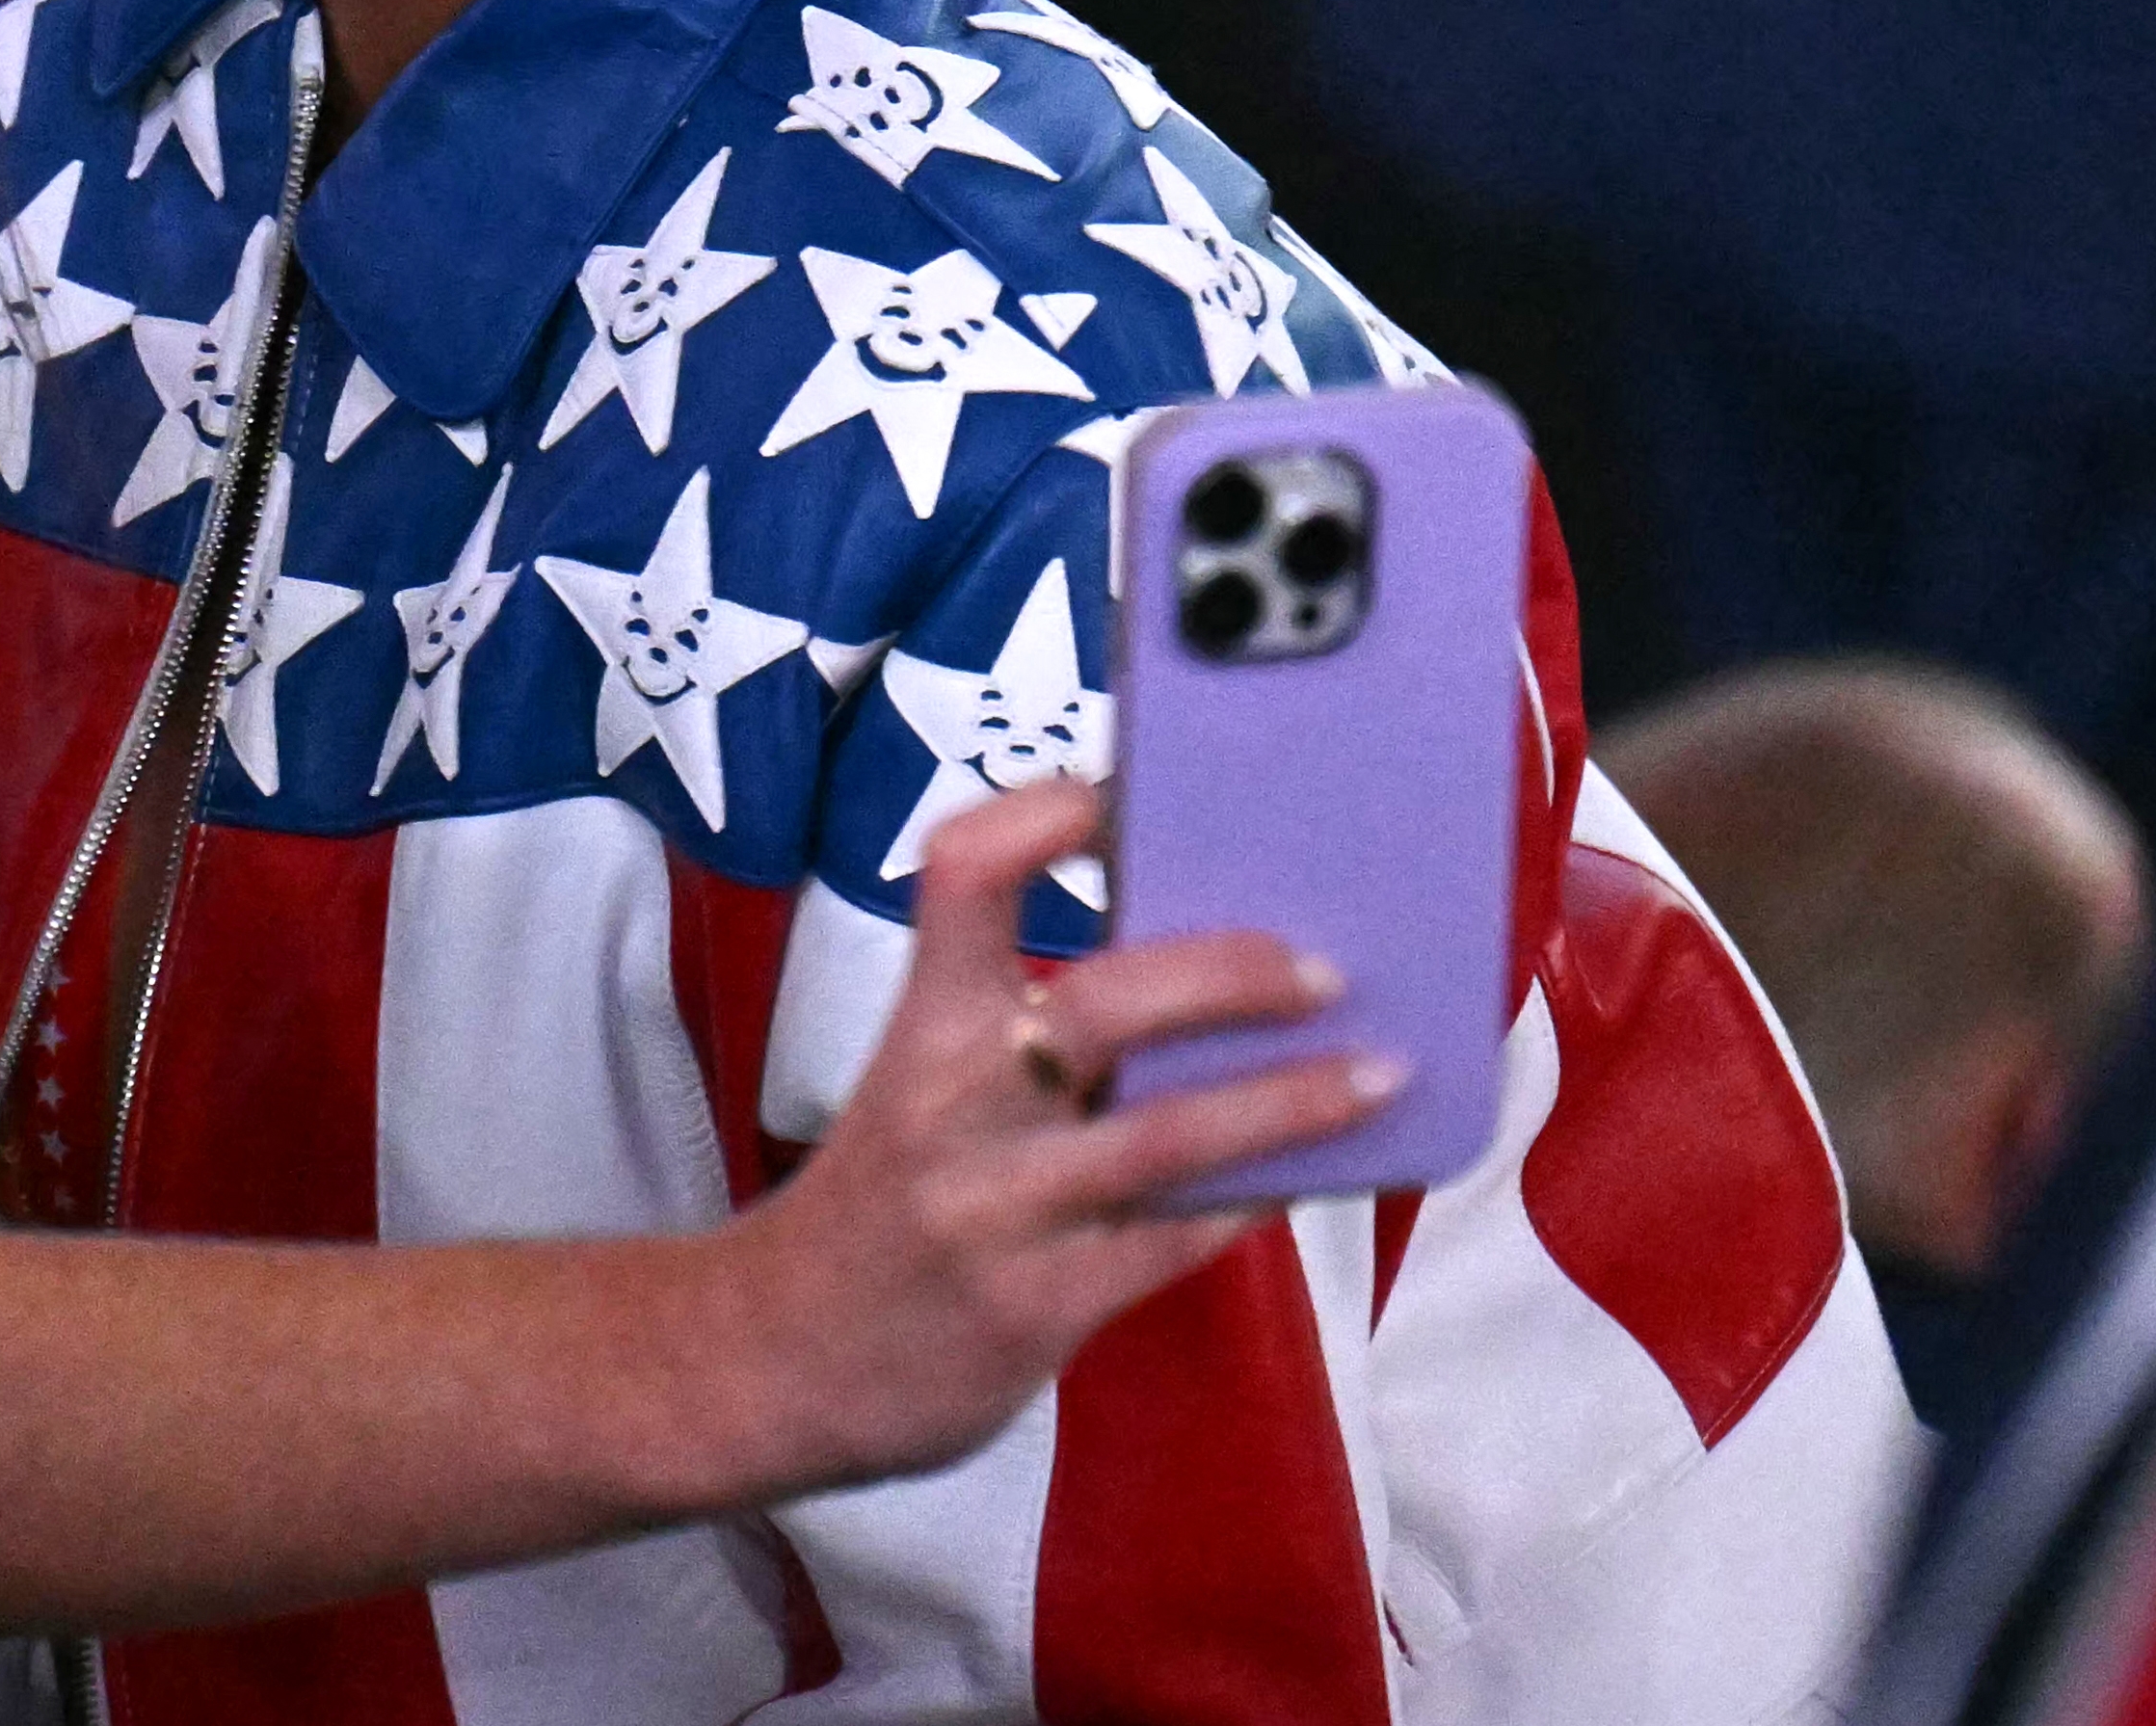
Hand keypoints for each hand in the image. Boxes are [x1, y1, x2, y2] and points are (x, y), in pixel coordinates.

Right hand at [707, 777, 1389, 1491]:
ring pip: (1166, 1139)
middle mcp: (952, 1105)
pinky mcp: (1037, 1308)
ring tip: (1383, 1074)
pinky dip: (1257, 1199)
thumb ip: (1021, 1033)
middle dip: (1227, 971)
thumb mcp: (917, 1091)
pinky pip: (1176, 1242)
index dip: (1040, 817)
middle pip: (1100, 1003)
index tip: (1118, 795)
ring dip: (1290, 1101)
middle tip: (1323, 964)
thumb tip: (1197, 971)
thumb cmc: (875, 1204)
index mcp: (916, 1027)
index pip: (959, 876)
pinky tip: (1316, 1174)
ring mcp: (997, 1212)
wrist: (772, 1360)